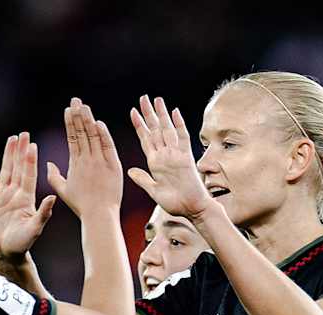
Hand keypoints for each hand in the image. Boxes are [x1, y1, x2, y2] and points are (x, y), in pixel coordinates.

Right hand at [0, 132, 55, 260]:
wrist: (5, 252)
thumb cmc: (22, 244)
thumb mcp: (34, 229)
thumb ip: (43, 213)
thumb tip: (53, 198)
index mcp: (26, 198)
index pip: (28, 174)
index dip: (29, 159)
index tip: (31, 144)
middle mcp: (15, 193)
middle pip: (18, 167)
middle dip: (20, 151)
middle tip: (23, 134)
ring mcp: (3, 195)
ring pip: (5, 169)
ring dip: (8, 154)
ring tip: (11, 138)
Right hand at [45, 98, 122, 218]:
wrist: (99, 214)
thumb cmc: (81, 206)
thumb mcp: (63, 191)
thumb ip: (54, 176)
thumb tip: (48, 163)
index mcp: (75, 164)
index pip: (72, 138)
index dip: (70, 123)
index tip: (68, 110)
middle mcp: (87, 160)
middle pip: (81, 133)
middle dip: (78, 115)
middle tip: (76, 100)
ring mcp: (100, 162)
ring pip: (93, 136)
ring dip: (89, 120)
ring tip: (85, 106)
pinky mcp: (113, 166)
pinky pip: (108, 147)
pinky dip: (103, 135)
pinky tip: (98, 123)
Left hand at [127, 95, 213, 220]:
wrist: (192, 209)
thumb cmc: (175, 203)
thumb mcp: (154, 191)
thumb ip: (143, 180)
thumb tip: (130, 170)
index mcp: (155, 162)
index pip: (146, 139)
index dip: (139, 126)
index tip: (133, 112)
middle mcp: (165, 155)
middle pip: (156, 130)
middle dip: (149, 113)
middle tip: (143, 97)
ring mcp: (176, 155)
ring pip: (167, 130)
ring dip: (162, 115)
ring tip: (157, 99)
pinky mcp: (187, 157)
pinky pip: (182, 137)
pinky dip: (179, 124)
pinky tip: (175, 112)